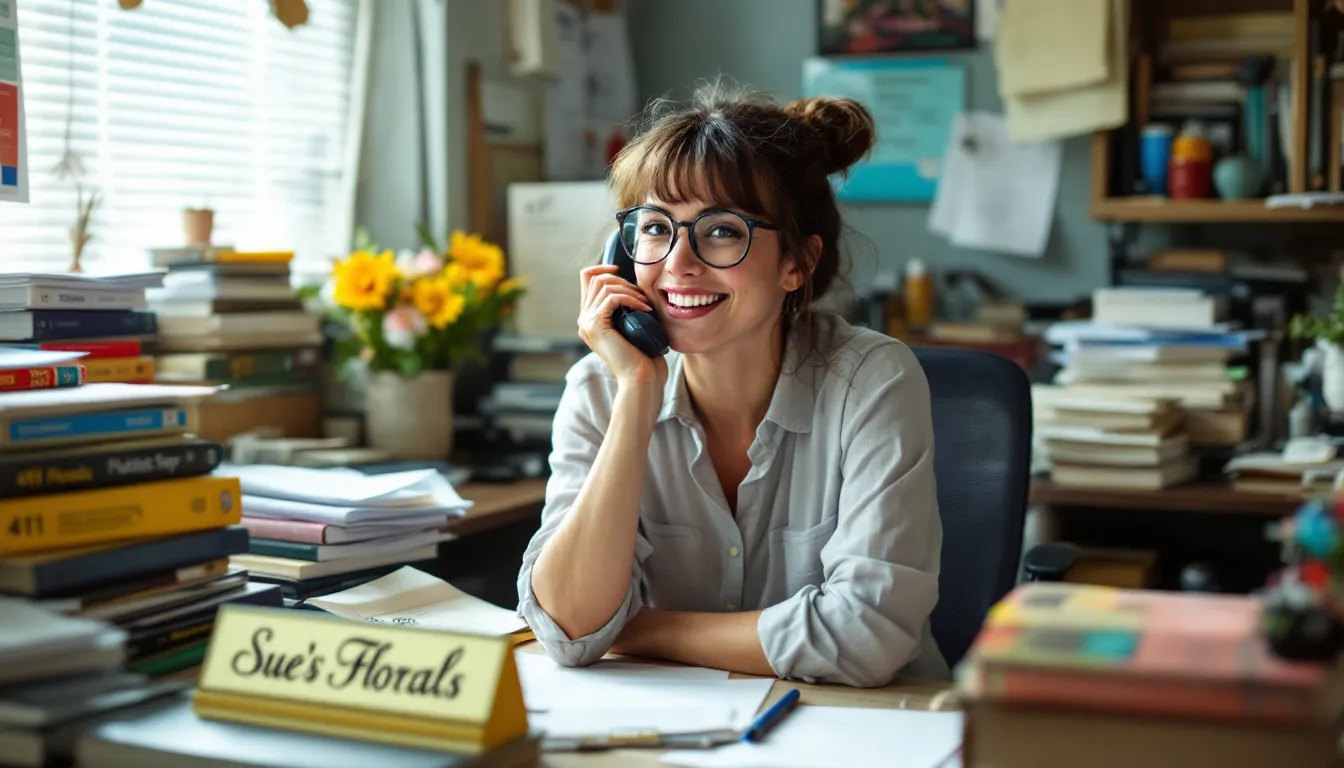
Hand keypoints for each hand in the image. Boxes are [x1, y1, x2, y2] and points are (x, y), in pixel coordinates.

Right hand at [577, 265, 667, 391]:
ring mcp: (587, 323)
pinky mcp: (595, 326)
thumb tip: (632, 285)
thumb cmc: (642, 355)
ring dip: (629, 289)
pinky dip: (631, 299)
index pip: (586, 278)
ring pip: (604, 286)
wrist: (640, 378)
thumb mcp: (631, 324)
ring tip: (645, 303)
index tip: (622, 271)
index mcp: (590, 318)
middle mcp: (584, 319)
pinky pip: (612, 298)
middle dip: (621, 279)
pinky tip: (645, 309)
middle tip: (641, 295)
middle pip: (595, 278)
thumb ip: (624, 307)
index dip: (603, 268)